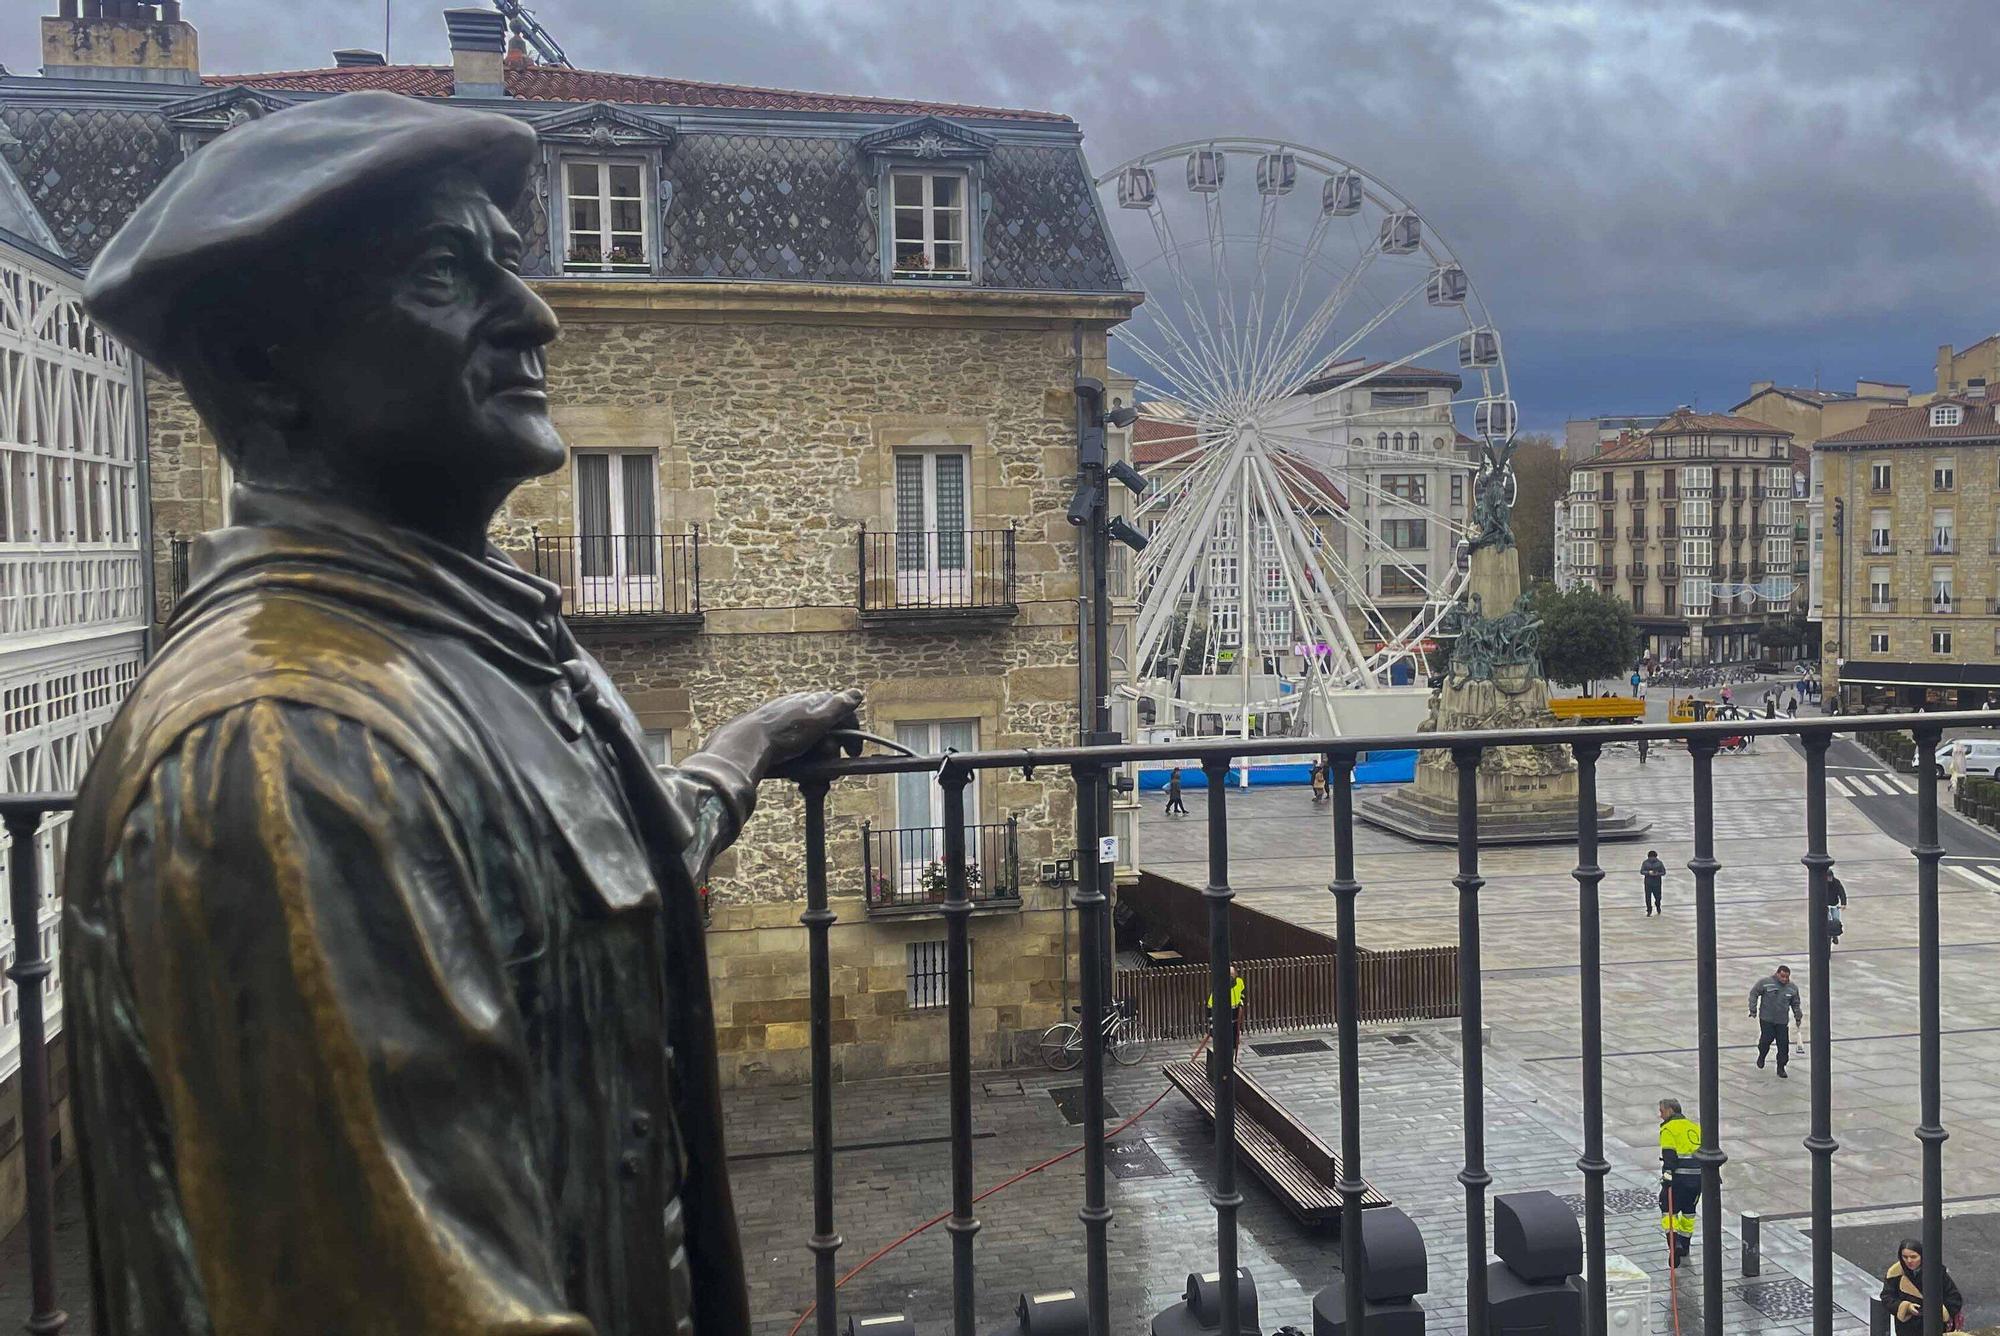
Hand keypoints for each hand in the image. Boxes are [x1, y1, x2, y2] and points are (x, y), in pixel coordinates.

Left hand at [744, 689, 864, 771]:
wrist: (745, 746)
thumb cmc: (783, 731)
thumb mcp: (817, 718)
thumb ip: (839, 706)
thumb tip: (858, 693)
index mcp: (812, 703)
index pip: (841, 715)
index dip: (851, 735)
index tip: (854, 754)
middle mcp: (802, 714)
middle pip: (828, 738)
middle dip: (830, 759)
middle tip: (828, 771)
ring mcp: (789, 730)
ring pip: (813, 753)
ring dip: (817, 770)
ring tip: (810, 782)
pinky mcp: (777, 745)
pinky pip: (797, 758)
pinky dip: (801, 770)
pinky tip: (797, 777)